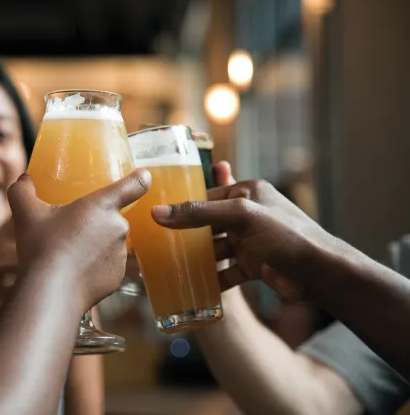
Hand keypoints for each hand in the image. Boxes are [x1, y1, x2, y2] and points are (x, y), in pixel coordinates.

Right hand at [7, 170, 150, 312]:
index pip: (133, 185)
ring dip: (96, 245)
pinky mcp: (118, 277)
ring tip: (69, 254)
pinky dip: (95, 267)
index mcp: (102, 206)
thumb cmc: (42, 247)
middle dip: (95, 222)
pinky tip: (75, 271)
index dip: (140, 178)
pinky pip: (108, 266)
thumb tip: (23, 180)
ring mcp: (120, 254)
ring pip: (110, 243)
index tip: (143, 176)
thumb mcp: (26, 213)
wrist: (51, 291)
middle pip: (112, 218)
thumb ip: (22, 191)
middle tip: (71, 230)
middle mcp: (118, 227)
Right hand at [152, 162, 337, 301]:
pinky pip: (227, 271)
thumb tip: (159, 212)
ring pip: (216, 249)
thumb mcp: (240, 216)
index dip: (183, 206)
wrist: (322, 274)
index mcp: (247, 192)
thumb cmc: (286, 235)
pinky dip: (214, 279)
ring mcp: (251, 241)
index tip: (157, 217)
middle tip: (159, 246)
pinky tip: (196, 288)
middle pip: (208, 224)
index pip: (207, 196)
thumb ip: (200, 213)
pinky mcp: (255, 265)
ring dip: (198, 260)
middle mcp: (248, 215)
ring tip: (171, 268)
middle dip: (187, 236)